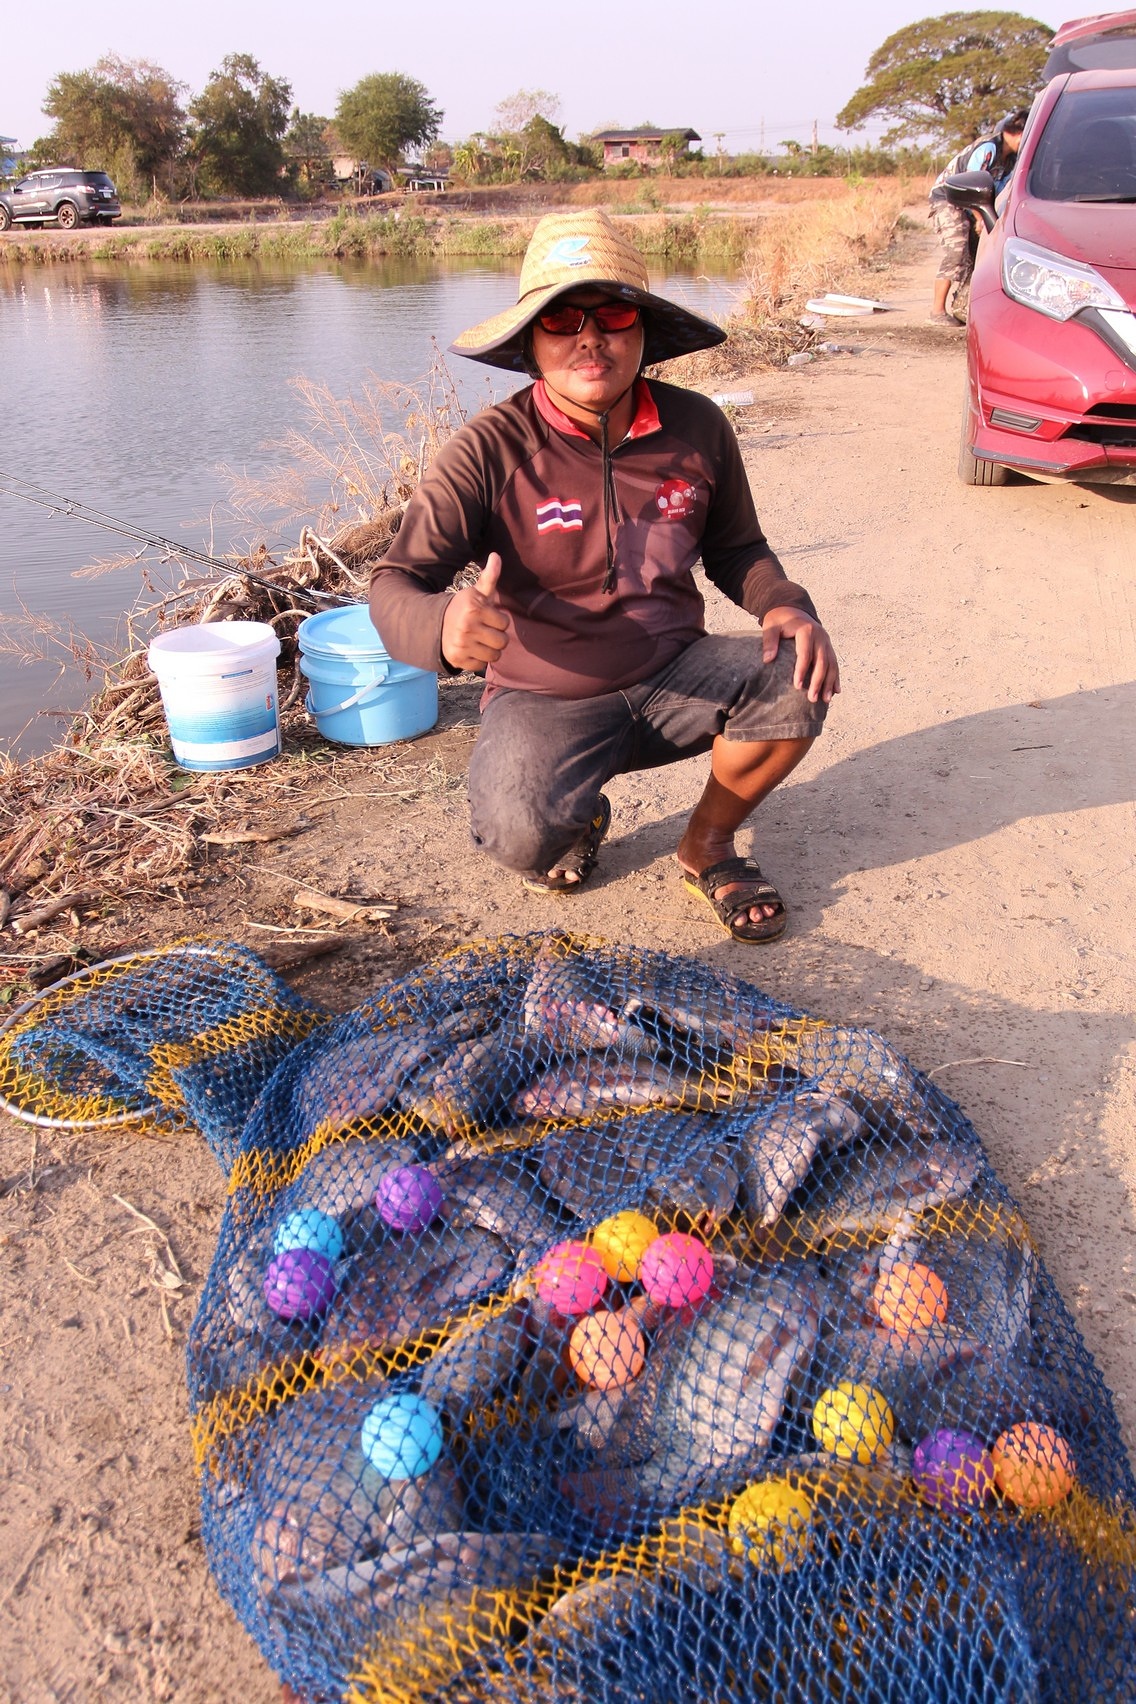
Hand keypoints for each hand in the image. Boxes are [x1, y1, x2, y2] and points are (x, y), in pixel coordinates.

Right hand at [440, 553, 508, 672]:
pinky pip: (481, 665)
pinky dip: (478, 660)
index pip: (505, 623)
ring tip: (480, 641)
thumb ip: (489, 577)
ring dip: (490, 650)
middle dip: (497, 637)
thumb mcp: (476, 593)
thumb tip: (496, 555)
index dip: (499, 621)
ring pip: (494, 656)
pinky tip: (471, 650)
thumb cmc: (464, 608)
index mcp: (474, 608)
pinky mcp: (458, 659)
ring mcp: (462, 644)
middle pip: (502, 641)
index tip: (488, 618)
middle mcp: (467, 627)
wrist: (436, 626)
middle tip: (485, 631)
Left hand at [761, 605, 840, 703]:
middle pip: (822, 661)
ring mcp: (826, 641)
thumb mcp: (771, 626)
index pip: (805, 654)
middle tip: (812, 698)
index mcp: (806, 630)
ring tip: (826, 700)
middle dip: (818, 681)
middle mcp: (820, 636)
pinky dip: (835, 677)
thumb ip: (769, 641)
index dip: (802, 671)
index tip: (797, 686)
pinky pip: (834, 663)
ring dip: (829, 682)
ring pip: (831, 664)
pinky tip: (836, 691)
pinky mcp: (828, 646)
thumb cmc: (779, 620)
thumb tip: (767, 659)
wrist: (793, 609)